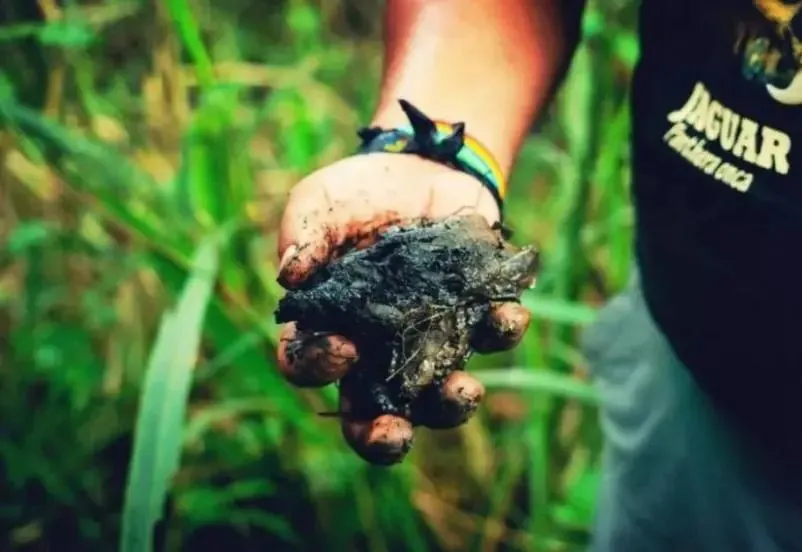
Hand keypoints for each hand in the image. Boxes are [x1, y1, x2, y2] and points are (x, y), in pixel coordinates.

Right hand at [275, 153, 531, 463]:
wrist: (420, 167)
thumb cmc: (358, 193)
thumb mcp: (322, 201)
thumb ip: (303, 233)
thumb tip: (288, 273)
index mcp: (327, 327)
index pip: (307, 363)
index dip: (319, 366)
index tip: (344, 347)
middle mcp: (376, 349)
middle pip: (372, 410)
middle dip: (382, 435)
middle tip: (394, 433)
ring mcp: (429, 339)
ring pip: (437, 395)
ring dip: (452, 403)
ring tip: (466, 389)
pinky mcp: (472, 317)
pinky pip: (490, 337)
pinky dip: (503, 331)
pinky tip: (510, 315)